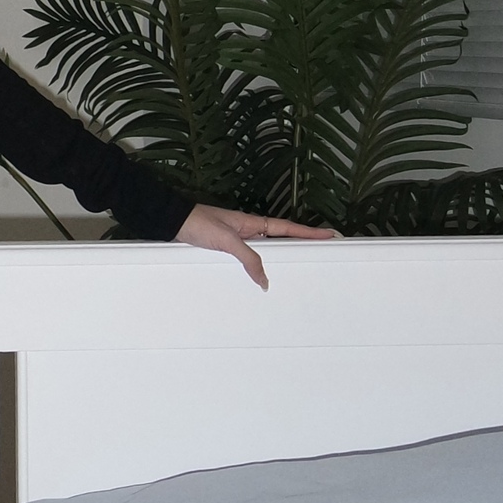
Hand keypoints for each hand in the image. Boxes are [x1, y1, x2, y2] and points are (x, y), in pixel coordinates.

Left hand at [175, 204, 336, 289]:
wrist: (172, 222)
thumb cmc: (197, 223)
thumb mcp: (226, 241)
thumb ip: (248, 258)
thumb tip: (264, 280)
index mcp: (253, 223)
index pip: (289, 228)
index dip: (310, 233)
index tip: (330, 235)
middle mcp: (249, 230)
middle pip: (282, 239)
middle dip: (302, 245)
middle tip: (322, 253)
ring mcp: (238, 239)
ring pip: (266, 250)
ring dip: (281, 257)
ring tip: (300, 267)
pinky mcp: (226, 247)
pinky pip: (249, 257)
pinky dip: (259, 266)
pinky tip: (261, 276)